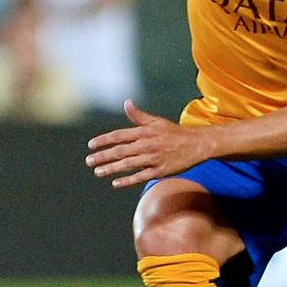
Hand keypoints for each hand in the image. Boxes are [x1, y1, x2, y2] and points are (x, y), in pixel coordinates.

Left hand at [85, 100, 210, 187]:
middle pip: (120, 151)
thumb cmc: (174, 132)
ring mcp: (153, 158)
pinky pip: (140, 177)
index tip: (91, 145)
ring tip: (98, 172)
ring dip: (111, 168)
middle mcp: (147, 144)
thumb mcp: (156, 121)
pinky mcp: (160, 171)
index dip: (103, 140)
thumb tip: (126, 103)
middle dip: (103, 156)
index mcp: (144, 132)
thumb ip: (139, 115)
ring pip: (128, 164)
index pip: (119, 135)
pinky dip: (127, 180)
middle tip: (89, 161)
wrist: (197, 144)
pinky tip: (116, 183)